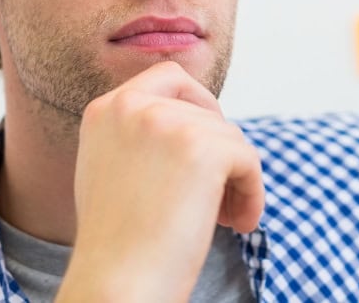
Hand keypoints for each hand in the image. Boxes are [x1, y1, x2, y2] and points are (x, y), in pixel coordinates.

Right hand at [55, 61, 264, 302]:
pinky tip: (237, 225)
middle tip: (217, 195)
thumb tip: (195, 120)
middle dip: (220, 151)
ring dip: (235, 178)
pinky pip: (249, 159)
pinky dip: (252, 193)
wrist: (117, 285)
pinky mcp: (204, 147)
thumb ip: (142, 135)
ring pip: (230, 137)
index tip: (205, 146)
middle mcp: (132, 106)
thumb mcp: (112, 169)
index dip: (199, 105)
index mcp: (106, 110)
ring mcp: (168, 123)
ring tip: (223, 218)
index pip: (168, 76)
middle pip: (207, 111)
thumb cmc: (118, 244)